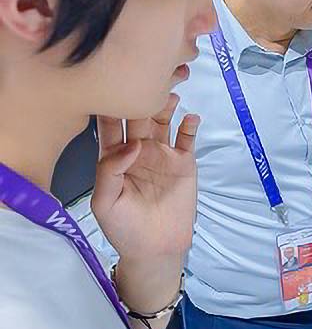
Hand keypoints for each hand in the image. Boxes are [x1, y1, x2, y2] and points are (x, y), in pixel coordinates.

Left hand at [92, 94, 198, 261]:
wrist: (155, 248)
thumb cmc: (124, 229)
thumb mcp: (105, 202)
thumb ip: (109, 170)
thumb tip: (131, 145)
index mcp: (114, 157)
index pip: (110, 125)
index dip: (109, 106)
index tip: (111, 85)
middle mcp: (138, 150)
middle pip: (138, 115)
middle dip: (140, 96)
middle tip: (145, 79)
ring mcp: (162, 154)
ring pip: (163, 121)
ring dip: (165, 105)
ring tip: (168, 95)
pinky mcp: (184, 162)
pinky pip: (188, 138)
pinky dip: (190, 125)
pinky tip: (190, 117)